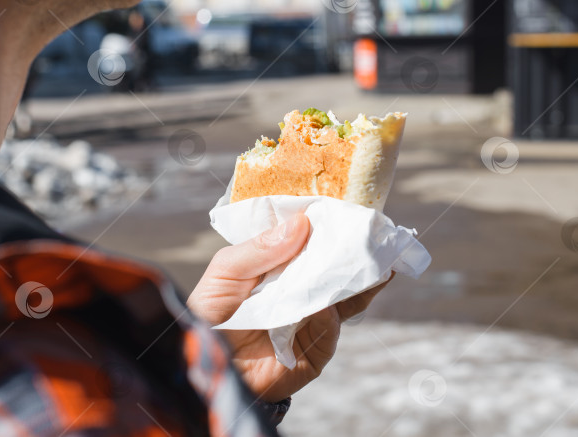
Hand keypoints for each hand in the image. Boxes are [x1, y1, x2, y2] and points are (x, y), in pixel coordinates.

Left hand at [188, 213, 391, 401]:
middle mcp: (302, 292)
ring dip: (355, 283)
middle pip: (337, 271)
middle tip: (374, 236)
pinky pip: (329, 331)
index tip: (347, 210)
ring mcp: (312, 322)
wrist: (203, 367)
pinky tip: (322, 307)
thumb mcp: (227, 271)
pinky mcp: (314, 352)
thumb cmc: (209, 313)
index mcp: (282, 268)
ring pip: (344, 300)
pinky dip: (328, 318)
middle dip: (356, 255)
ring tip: (367, 265)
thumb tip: (302, 222)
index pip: (313, 244)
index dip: (329, 228)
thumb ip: (261, 248)